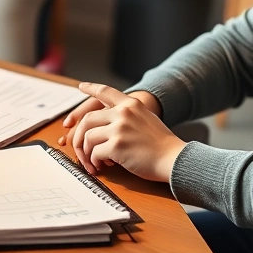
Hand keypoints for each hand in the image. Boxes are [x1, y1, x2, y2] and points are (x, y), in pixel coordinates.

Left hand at [63, 82, 185, 181]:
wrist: (173, 158)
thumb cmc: (161, 144)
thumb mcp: (147, 118)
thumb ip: (128, 116)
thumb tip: (105, 125)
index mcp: (131, 104)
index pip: (105, 91)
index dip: (91, 88)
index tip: (81, 86)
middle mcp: (123, 113)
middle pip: (88, 119)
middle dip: (79, 136)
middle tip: (80, 148)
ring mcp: (119, 128)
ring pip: (88, 137)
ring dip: (87, 152)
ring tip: (94, 161)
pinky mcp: (116, 146)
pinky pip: (95, 153)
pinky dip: (95, 161)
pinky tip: (103, 166)